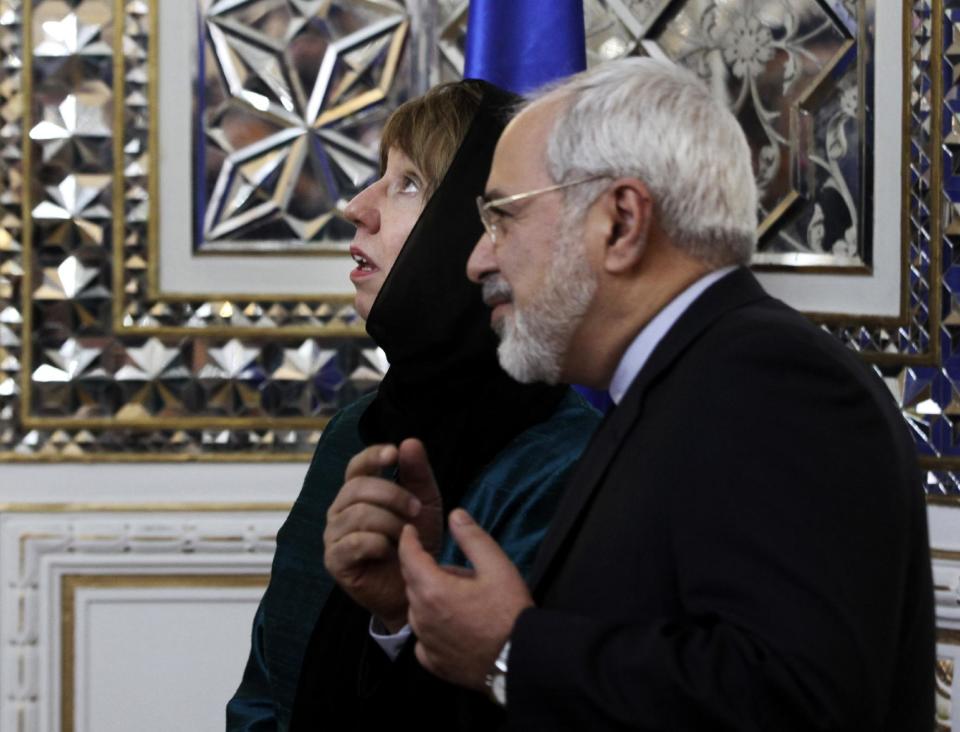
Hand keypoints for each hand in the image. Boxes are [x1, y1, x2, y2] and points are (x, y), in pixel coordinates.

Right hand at [324, 439, 442, 630]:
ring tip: (407, 537)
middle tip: (417, 511)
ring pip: (359, 514)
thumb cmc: (416, 542)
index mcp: (358, 492)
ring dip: (391, 523)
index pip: (356, 465)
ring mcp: (334, 536)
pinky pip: (356, 542)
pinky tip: (391, 552)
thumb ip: (417, 473)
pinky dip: (380, 544)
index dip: (372, 455)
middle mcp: (340, 510)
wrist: (416, 587)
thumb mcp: (424, 503)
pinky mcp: (335, 561)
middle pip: (358, 488)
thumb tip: (409, 442)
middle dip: (394, 496)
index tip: (393, 453)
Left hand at [398, 509, 533, 689]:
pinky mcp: (433, 662)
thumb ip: (472, 538)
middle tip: (459, 571)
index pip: (409, 556)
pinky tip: (452, 624)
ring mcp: (426, 642)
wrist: (519, 660)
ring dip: (429, 597)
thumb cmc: (509, 613)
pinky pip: (423, 637)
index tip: (409, 530)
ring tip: (462, 597)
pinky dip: (432, 626)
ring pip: (417, 609)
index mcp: (433, 589)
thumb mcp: (497, 566)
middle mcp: (422, 617)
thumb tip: (455, 514)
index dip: (408, 540)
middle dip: (426, 569)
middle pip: (413, 582)